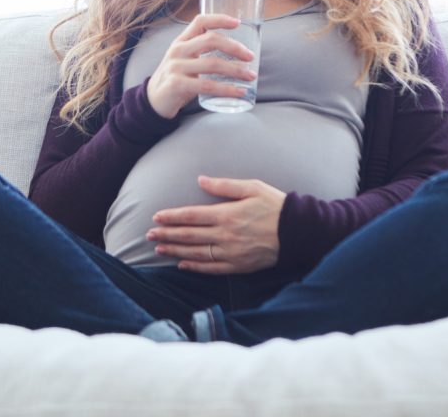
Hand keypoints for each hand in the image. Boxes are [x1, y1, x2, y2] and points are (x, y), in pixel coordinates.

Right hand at [145, 13, 257, 119]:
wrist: (153, 101)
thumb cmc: (176, 78)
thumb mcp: (184, 58)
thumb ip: (201, 51)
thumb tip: (237, 51)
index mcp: (181, 41)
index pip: (200, 21)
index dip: (220, 19)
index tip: (238, 22)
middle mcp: (178, 51)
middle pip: (210, 40)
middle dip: (234, 47)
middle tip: (250, 56)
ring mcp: (176, 68)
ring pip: (212, 64)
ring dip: (235, 70)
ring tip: (250, 75)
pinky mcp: (178, 85)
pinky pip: (207, 86)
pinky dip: (227, 89)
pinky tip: (239, 91)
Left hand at [147, 176, 286, 274]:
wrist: (298, 231)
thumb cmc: (275, 205)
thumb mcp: (252, 187)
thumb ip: (224, 185)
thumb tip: (201, 180)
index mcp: (227, 214)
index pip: (191, 216)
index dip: (172, 217)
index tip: (156, 216)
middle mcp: (226, 235)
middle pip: (189, 236)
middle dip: (167, 234)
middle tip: (149, 235)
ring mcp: (231, 253)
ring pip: (196, 253)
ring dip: (175, 251)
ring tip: (159, 248)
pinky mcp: (239, 266)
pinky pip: (211, 268)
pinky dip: (194, 267)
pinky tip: (181, 264)